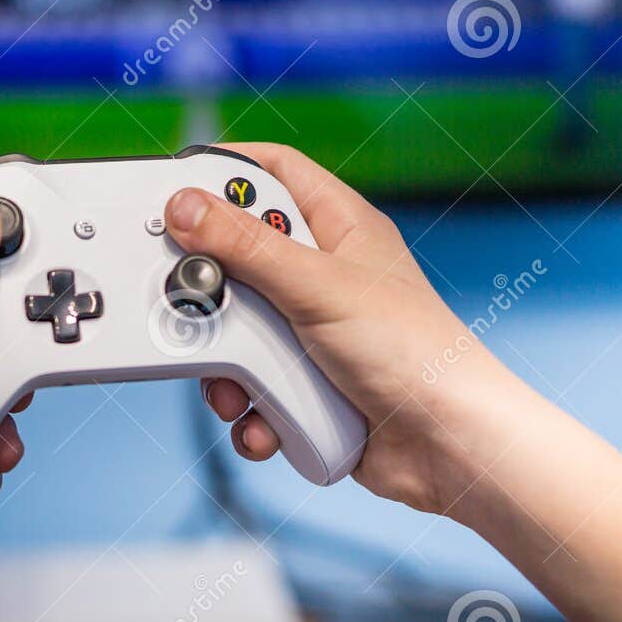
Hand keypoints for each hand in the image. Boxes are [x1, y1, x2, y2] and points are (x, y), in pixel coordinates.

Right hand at [163, 143, 543, 513]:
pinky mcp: (307, 385)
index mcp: (340, 229)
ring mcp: (314, 332)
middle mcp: (325, 275)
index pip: (274, 172)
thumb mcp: (318, 288)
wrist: (449, 448)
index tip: (172, 191)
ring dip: (227, 366)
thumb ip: (247, 247)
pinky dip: (251, 407)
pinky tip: (265, 422)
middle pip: (239, 258)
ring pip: (238, 331)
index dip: (224, 173)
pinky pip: (253, 386)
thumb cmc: (416, 354)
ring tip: (238, 385)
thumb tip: (186, 205)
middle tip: (192, 305)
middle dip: (213, 293)